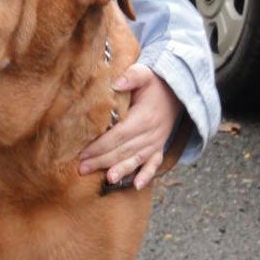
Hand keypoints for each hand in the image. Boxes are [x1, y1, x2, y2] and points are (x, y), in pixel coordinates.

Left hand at [78, 63, 182, 189]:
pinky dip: (146, 175)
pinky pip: (154, 164)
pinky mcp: (159, 148)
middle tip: (82, 168)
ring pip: (136, 160)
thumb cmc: (154, 84)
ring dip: (120, 171)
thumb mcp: (144, 74)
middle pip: (123, 150)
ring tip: (106, 180)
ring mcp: (156, 143)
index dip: (100, 145)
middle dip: (102, 160)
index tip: (83, 152)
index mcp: (143, 117)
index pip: (118, 135)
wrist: (177, 94)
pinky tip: (137, 186)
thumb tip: (115, 83)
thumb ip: (131, 76)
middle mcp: (150, 133)